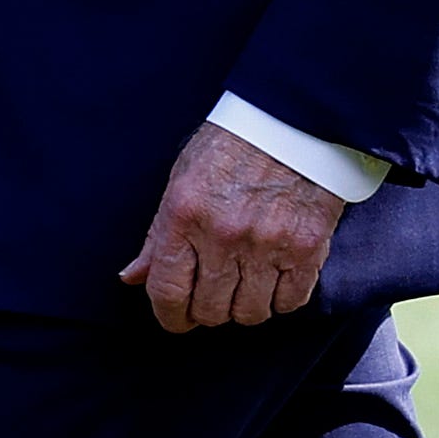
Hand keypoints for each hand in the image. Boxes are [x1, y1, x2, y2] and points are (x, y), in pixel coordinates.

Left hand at [119, 121, 347, 331]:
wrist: (291, 119)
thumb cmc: (232, 145)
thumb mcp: (182, 180)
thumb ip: (158, 235)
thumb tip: (132, 277)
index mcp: (184, 214)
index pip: (166, 291)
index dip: (169, 316)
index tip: (176, 318)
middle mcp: (222, 235)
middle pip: (209, 311)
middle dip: (207, 310)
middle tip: (213, 293)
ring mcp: (266, 244)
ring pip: (249, 314)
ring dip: (244, 306)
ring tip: (245, 282)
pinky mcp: (306, 249)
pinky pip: (289, 303)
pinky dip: (280, 299)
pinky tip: (274, 277)